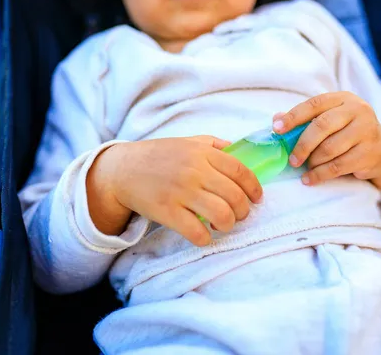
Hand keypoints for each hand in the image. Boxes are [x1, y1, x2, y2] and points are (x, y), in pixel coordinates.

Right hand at [87, 136, 262, 245]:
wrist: (122, 169)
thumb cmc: (158, 156)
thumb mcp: (187, 141)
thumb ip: (213, 144)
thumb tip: (238, 149)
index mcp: (203, 153)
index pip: (240, 171)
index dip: (254, 188)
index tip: (257, 198)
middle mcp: (195, 171)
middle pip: (235, 197)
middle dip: (243, 211)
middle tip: (239, 215)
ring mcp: (181, 192)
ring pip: (221, 215)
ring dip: (228, 225)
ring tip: (223, 225)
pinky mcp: (166, 211)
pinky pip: (196, 232)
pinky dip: (206, 238)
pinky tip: (204, 235)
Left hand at [272, 92, 380, 185]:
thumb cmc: (348, 133)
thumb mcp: (330, 121)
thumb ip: (305, 120)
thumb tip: (275, 120)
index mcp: (343, 98)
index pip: (314, 104)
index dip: (293, 117)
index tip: (276, 129)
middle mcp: (358, 110)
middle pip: (322, 126)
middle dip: (302, 145)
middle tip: (292, 159)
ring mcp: (367, 131)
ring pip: (329, 149)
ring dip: (312, 161)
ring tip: (305, 167)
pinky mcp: (370, 152)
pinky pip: (338, 166)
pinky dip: (320, 174)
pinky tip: (310, 179)